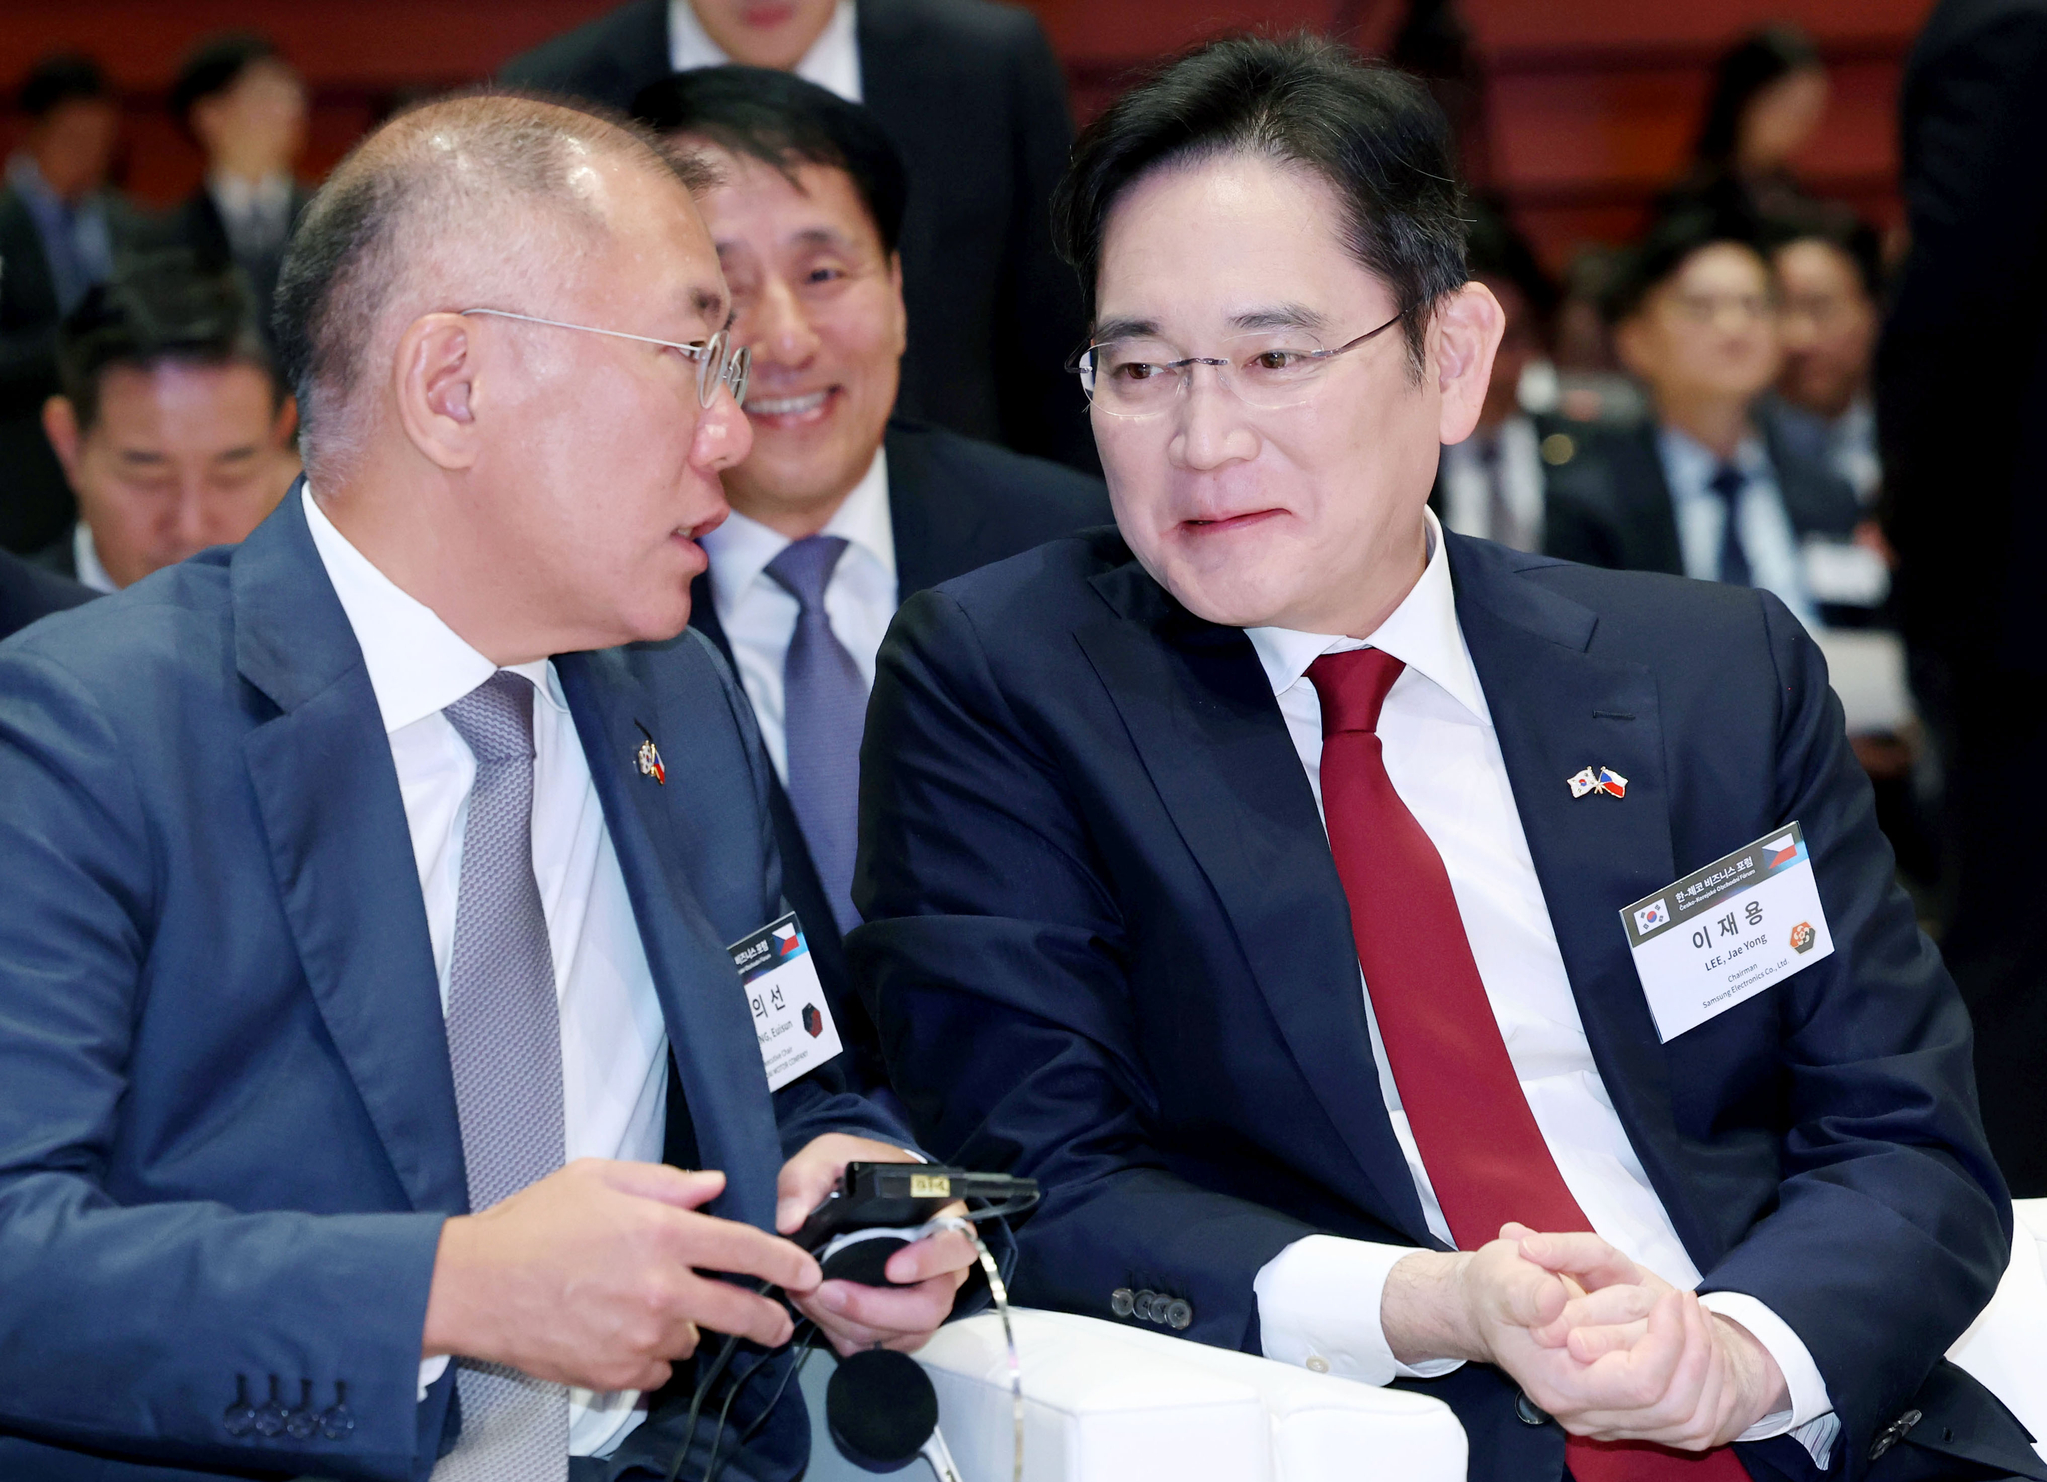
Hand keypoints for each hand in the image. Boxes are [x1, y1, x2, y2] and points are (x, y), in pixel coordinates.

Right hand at [422, 1158, 821, 1393]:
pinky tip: (620, 1331)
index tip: (807, 1273)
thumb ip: (665, 1182)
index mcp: (660, 1232)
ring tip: (643, 1305)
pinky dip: (650, 1354)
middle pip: (740, 1312)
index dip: (787, 1263)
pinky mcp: (616, 1373)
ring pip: (692, 1340)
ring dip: (685, 1327)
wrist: (472, 1286)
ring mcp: (638, 1336)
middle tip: (777, 1324)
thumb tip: (714, 1186)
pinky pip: (656, 1368)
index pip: (746, 1250)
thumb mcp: (598, 1178)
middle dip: (768, 1320)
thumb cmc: (531, 1225)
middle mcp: (659, 1288)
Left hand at [775, 1134, 976, 1357]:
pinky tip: (823, 1314)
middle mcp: (943, 1265)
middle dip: (875, 1310)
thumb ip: (806, 1179)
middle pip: (931, 1306)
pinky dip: (850, 1337)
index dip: (929, 1263)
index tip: (891, 1268)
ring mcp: (925, 1299)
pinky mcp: (904, 1325)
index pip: (956, 1247)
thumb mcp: (829, 1157)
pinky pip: (885, 1346)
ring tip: (810, 1299)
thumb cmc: (855, 1174)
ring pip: (904, 1333)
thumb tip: (790, 1221)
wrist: (857, 1198)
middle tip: (827, 1294)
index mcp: (940, 1218)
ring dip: (852, 1325)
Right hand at [1510, 1225, 1788, 1449]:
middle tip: (1685, 1298)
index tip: (1669, 1297)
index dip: (1667, 1340)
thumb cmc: (1502, 1285)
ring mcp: (1604, 1421)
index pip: (1640, 1382)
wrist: (1493, 1309)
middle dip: (1693, 1347)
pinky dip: (1704, 1383)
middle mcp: (1581, 1413)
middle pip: (1671, 1403)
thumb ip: (1524, 1291)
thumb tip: (1551, 1304)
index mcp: (1555, 1382)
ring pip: (1687, 1418)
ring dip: (1705, 1364)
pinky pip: (1687, 1423)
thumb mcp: (1500, 1273)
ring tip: (1692, 1315)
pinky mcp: (1622, 1419)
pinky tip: (1691, 1340)